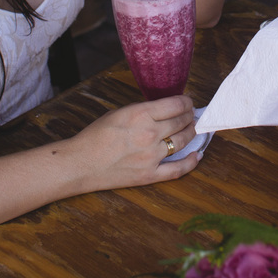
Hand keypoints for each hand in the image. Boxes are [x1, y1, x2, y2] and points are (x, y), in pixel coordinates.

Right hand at [67, 95, 199, 190]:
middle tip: (192, 114)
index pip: (176, 105)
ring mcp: (152, 156)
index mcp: (141, 114)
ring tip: (193, 129)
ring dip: (191, 133)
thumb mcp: (120, 113)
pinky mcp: (150, 175)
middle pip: (182, 122)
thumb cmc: (96, 136)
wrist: (80, 163)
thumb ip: (143, 111)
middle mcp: (149, 133)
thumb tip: (164, 110)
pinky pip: (178, 169)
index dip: (186, 102)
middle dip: (190, 116)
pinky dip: (191, 162)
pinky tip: (197, 155)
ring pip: (183, 141)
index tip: (187, 102)